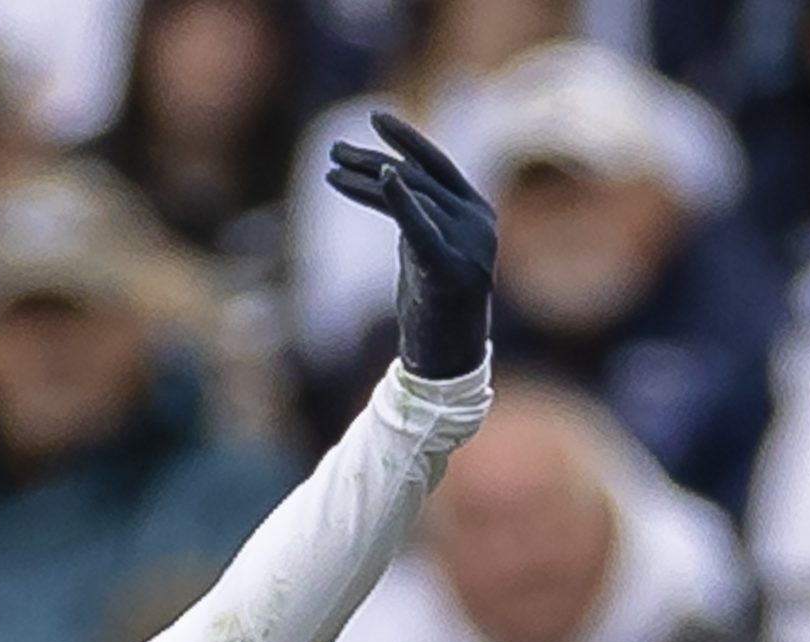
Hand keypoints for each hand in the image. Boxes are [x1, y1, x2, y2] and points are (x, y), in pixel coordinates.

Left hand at [324, 110, 492, 380]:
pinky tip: (384, 177)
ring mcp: (468, 243)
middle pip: (418, 177)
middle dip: (375, 160)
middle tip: (334, 150)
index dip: (406, 139)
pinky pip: (422, 226)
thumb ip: (416, 217)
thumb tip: (386, 185)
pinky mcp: (449, 267)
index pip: (437, 165)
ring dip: (369, 180)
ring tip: (332, 170)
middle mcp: (477, 220)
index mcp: (476, 211)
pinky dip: (402, 200)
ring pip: (413, 197)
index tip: (375, 117)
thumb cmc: (432, 304)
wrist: (447, 356)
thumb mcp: (423, 250)